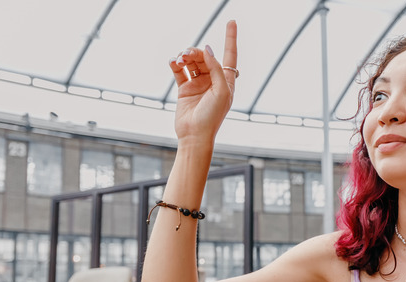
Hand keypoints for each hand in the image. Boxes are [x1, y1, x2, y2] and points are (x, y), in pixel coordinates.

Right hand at [169, 20, 237, 143]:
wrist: (195, 136)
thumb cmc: (213, 117)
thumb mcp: (221, 91)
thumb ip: (216, 69)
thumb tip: (207, 49)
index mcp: (227, 81)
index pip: (230, 55)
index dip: (231, 38)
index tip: (231, 21)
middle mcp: (213, 80)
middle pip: (205, 56)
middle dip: (196, 52)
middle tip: (188, 55)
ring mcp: (198, 84)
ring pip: (191, 62)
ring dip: (185, 57)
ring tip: (180, 60)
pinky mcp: (184, 89)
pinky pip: (179, 71)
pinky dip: (175, 64)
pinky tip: (173, 62)